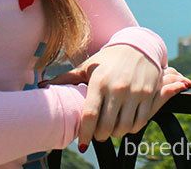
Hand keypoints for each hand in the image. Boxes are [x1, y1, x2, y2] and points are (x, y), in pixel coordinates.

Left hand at [38, 46, 190, 149]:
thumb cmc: (107, 59)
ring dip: (115, 134)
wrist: (137, 46)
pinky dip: (131, 129)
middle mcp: (117, 88)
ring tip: (109, 129)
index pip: (90, 115)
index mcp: (99, 81)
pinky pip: (140, 122)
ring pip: (124, 128)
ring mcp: (135, 92)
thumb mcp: (87, 66)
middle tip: (97, 134)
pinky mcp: (149, 95)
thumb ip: (66, 79)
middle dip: (100, 135)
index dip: (85, 133)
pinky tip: (124, 124)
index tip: (82, 144)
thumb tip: (41, 85)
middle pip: (107, 126)